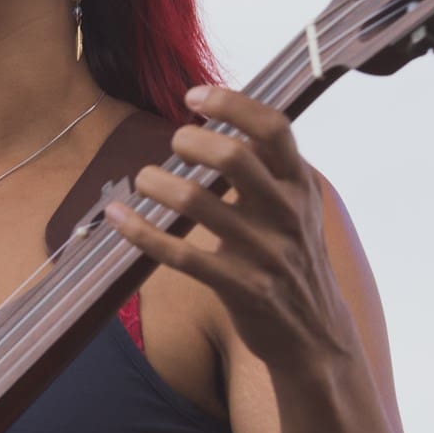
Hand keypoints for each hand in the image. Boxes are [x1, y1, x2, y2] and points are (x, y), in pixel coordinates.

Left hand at [104, 85, 359, 371]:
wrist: (315, 335)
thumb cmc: (292, 258)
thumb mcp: (298, 207)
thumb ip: (270, 168)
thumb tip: (226, 119)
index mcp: (300, 185)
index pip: (272, 127)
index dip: (230, 103)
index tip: (194, 97)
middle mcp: (286, 214)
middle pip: (233, 158)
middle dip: (190, 141)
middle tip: (173, 144)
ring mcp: (264, 253)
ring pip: (197, 203)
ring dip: (157, 183)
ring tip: (142, 178)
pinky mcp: (240, 288)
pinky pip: (181, 255)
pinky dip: (141, 232)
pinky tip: (118, 218)